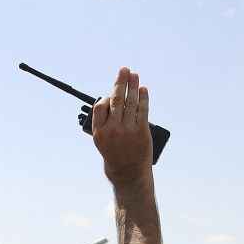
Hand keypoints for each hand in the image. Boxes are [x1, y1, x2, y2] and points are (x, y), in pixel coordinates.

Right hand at [91, 67, 152, 186]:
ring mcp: (127, 130)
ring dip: (133, 86)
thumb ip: (105, 123)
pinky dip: (143, 98)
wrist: (129, 174)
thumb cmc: (115, 156)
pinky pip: (142, 110)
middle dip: (120, 82)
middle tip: (124, 70)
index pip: (100, 106)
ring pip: (130, 102)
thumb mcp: (103, 142)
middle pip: (116, 100)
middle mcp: (113, 130)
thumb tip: (112, 101)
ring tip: (134, 75)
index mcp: (100, 132)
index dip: (106, 97)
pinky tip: (143, 89)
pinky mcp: (142, 131)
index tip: (112, 94)